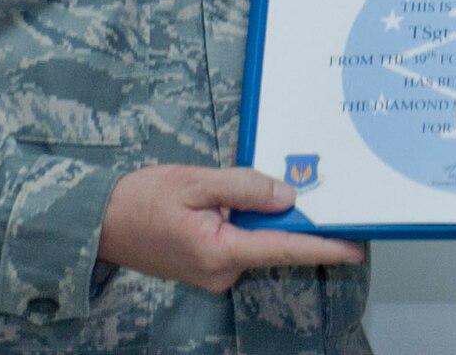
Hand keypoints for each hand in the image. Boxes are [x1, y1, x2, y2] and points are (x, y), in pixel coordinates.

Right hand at [97, 164, 362, 292]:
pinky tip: (233, 199)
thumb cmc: (141, 201)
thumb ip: (243, 186)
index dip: (323, 247)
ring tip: (249, 185)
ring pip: (256, 240)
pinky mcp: (209, 267)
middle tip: (313, 191)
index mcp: (220, 252)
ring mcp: (215, 273)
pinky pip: (240, 241)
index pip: (284, 249)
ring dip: (263, 216)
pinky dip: (245, 221)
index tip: (356, 246)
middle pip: (273, 243)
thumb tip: (286, 195)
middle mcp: (222, 271)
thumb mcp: (195, 182)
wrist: (99, 224)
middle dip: (293, 217)